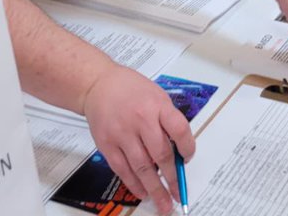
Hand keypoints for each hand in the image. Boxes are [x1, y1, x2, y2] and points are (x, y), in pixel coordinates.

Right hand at [81, 64, 194, 214]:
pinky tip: (142, 192)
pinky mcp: (107, 145)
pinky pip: (123, 170)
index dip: (188, 147)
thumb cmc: (130, 89)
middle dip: (172, 177)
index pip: (179, 129)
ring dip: (155, 188)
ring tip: (163, 202)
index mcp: (158, 105)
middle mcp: (141, 119)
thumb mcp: (157, 96)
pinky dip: (134, 184)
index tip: (188, 158)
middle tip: (178, 192)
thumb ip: (167, 120)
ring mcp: (123, 133)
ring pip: (142, 167)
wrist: (99, 85)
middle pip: (161, 154)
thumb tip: (177, 149)